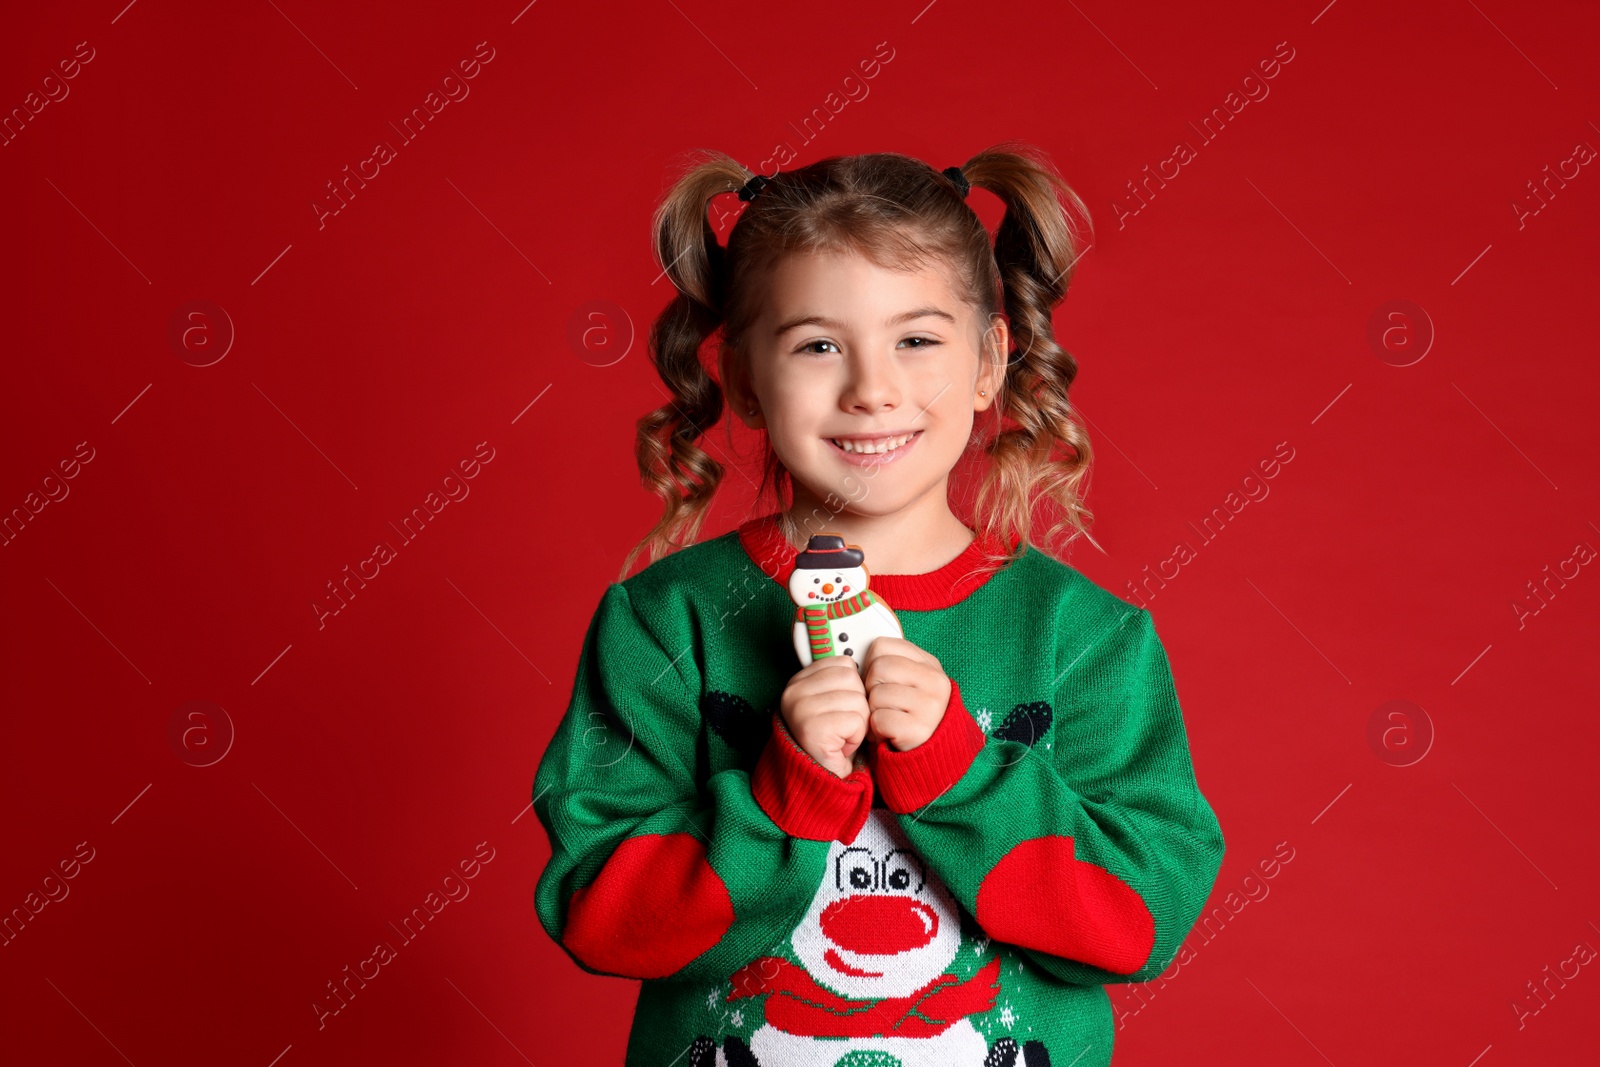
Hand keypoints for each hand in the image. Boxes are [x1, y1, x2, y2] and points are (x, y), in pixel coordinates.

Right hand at [778, 655, 870, 777]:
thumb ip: (840, 680)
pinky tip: (841, 745)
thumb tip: (867, 659)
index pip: (844, 664)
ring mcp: (800, 709)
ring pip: (858, 700)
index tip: (838, 709)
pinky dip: (856, 737)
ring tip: (841, 736)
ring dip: (858, 723)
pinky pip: (856, 721)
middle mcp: (794, 692)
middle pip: (853, 680)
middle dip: (858, 706)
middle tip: (842, 726)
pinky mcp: (812, 729)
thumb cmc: (832, 741)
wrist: (821, 780)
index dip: (852, 689)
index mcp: (798, 680)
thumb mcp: (833, 702)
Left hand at [862, 636, 951, 751]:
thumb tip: (856, 659)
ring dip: (873, 711)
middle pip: (878, 668)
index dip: (872, 664)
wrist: (929, 753)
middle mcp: (935, 682)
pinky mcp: (919, 730)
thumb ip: (892, 664)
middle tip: (883, 704)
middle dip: (871, 688)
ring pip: (877, 694)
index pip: (882, 646)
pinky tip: (889, 733)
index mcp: (930, 665)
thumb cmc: (910, 715)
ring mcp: (930, 706)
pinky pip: (879, 719)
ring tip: (887, 719)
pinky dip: (877, 729)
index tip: (881, 681)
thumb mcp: (910, 682)